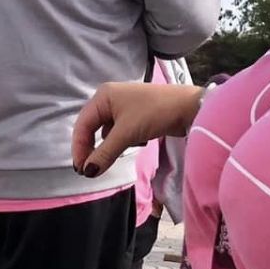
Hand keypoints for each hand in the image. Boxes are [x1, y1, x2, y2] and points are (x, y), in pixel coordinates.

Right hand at [72, 82, 204, 177]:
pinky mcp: (136, 115)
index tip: (82, 169)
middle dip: (94, 149)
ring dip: (110, 146)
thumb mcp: (126, 134)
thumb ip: (104, 153)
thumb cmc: (154, 113)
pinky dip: (124, 140)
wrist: (190, 107)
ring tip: (116, 155)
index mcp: (103, 97)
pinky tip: (137, 143)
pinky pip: (121, 132)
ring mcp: (123, 106)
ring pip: (107, 132)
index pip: (82, 126)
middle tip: (92, 169)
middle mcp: (110, 99)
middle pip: (93, 128)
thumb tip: (88, 172)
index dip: (79, 148)